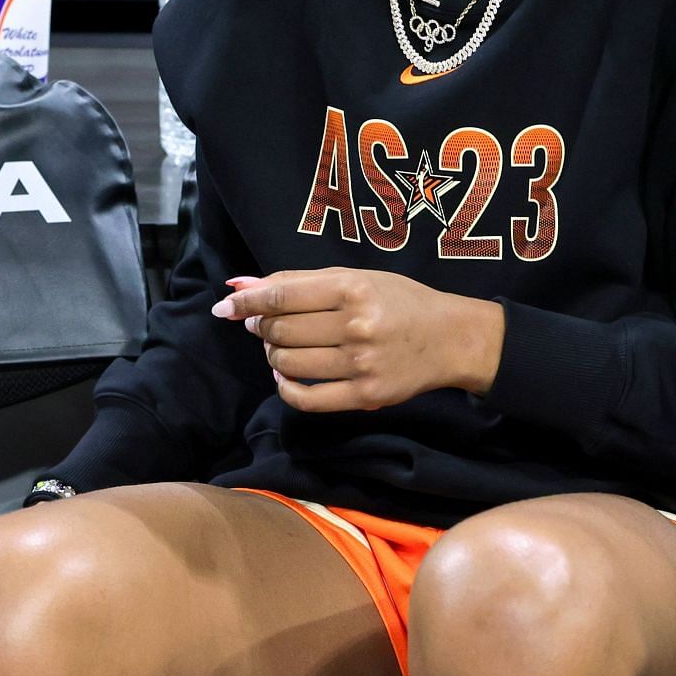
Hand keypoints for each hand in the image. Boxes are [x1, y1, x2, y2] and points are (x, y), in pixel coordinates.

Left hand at [212, 269, 504, 411]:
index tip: (224, 307)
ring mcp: (360, 364)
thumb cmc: (398, 301)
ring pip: (287, 362)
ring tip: (280, 345)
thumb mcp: (353, 277)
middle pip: (280, 331)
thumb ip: (295, 281)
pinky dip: (285, 386)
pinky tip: (286, 374)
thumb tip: (238, 285)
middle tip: (263, 324)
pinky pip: (306, 398)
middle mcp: (356, 326)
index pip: (281, 297)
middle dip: (260, 327)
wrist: (450, 338)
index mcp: (352, 289)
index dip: (246, 303)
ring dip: (271, 354)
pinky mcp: (365, 397)